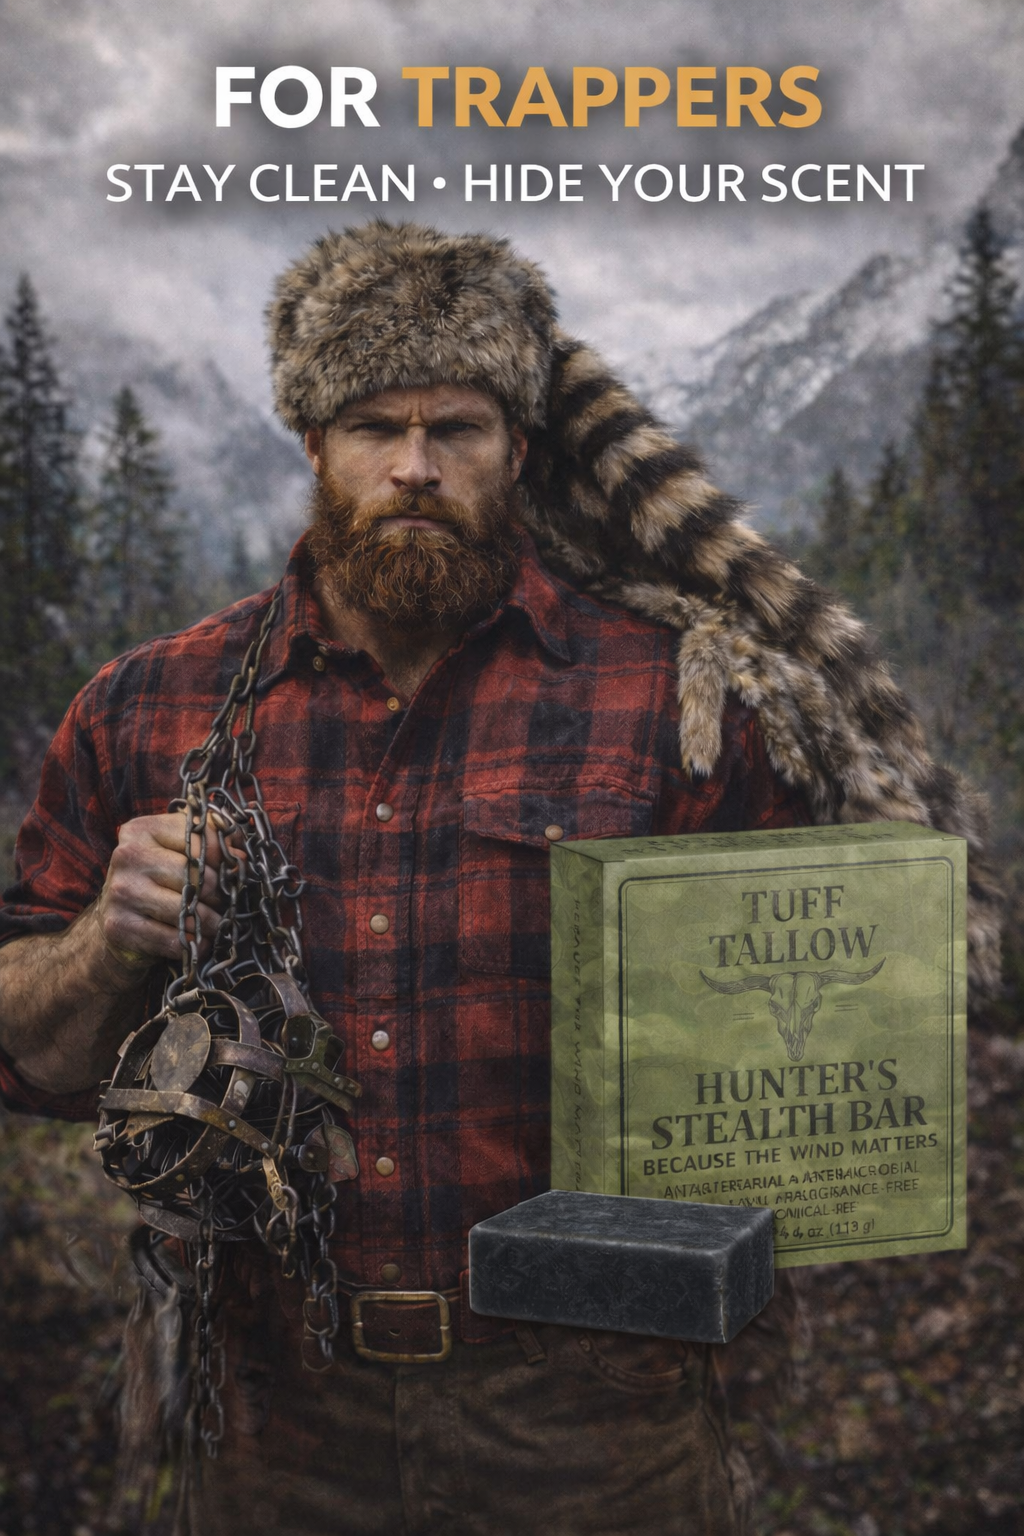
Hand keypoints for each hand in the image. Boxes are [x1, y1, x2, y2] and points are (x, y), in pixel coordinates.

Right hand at [94, 810, 230, 980]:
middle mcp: (127, 855)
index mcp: (142, 830)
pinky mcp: (119, 925)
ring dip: (211, 922)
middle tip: (227, 903)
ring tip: (218, 924)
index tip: (236, 870)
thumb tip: (241, 851)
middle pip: (195, 875)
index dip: (224, 856)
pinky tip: (198, 942)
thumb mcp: (176, 852)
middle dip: (219, 893)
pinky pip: (172, 938)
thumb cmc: (157, 882)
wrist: (119, 921)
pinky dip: (193, 944)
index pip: (198, 837)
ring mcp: (121, 891)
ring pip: (186, 909)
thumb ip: (208, 841)